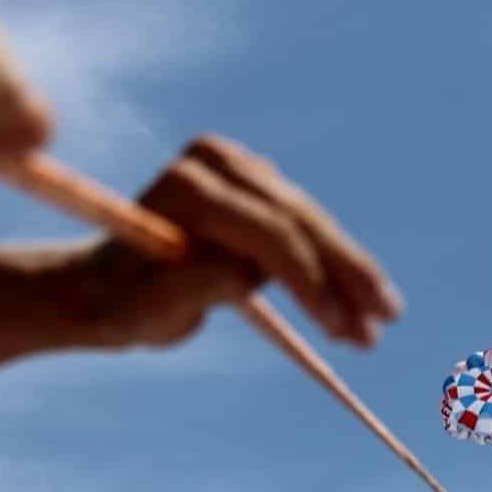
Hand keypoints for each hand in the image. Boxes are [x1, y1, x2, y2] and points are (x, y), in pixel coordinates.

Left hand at [79, 134, 404, 348]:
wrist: (106, 283)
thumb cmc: (122, 303)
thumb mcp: (149, 310)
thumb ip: (196, 287)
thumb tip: (253, 275)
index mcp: (189, 185)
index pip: (269, 233)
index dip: (312, 282)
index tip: (342, 329)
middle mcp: (216, 162)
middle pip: (301, 220)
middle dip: (346, 275)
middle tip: (385, 320)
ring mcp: (240, 167)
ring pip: (313, 222)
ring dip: (351, 272)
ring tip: (385, 318)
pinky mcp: (257, 183)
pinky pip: (306, 224)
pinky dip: (335, 262)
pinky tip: (365, 296)